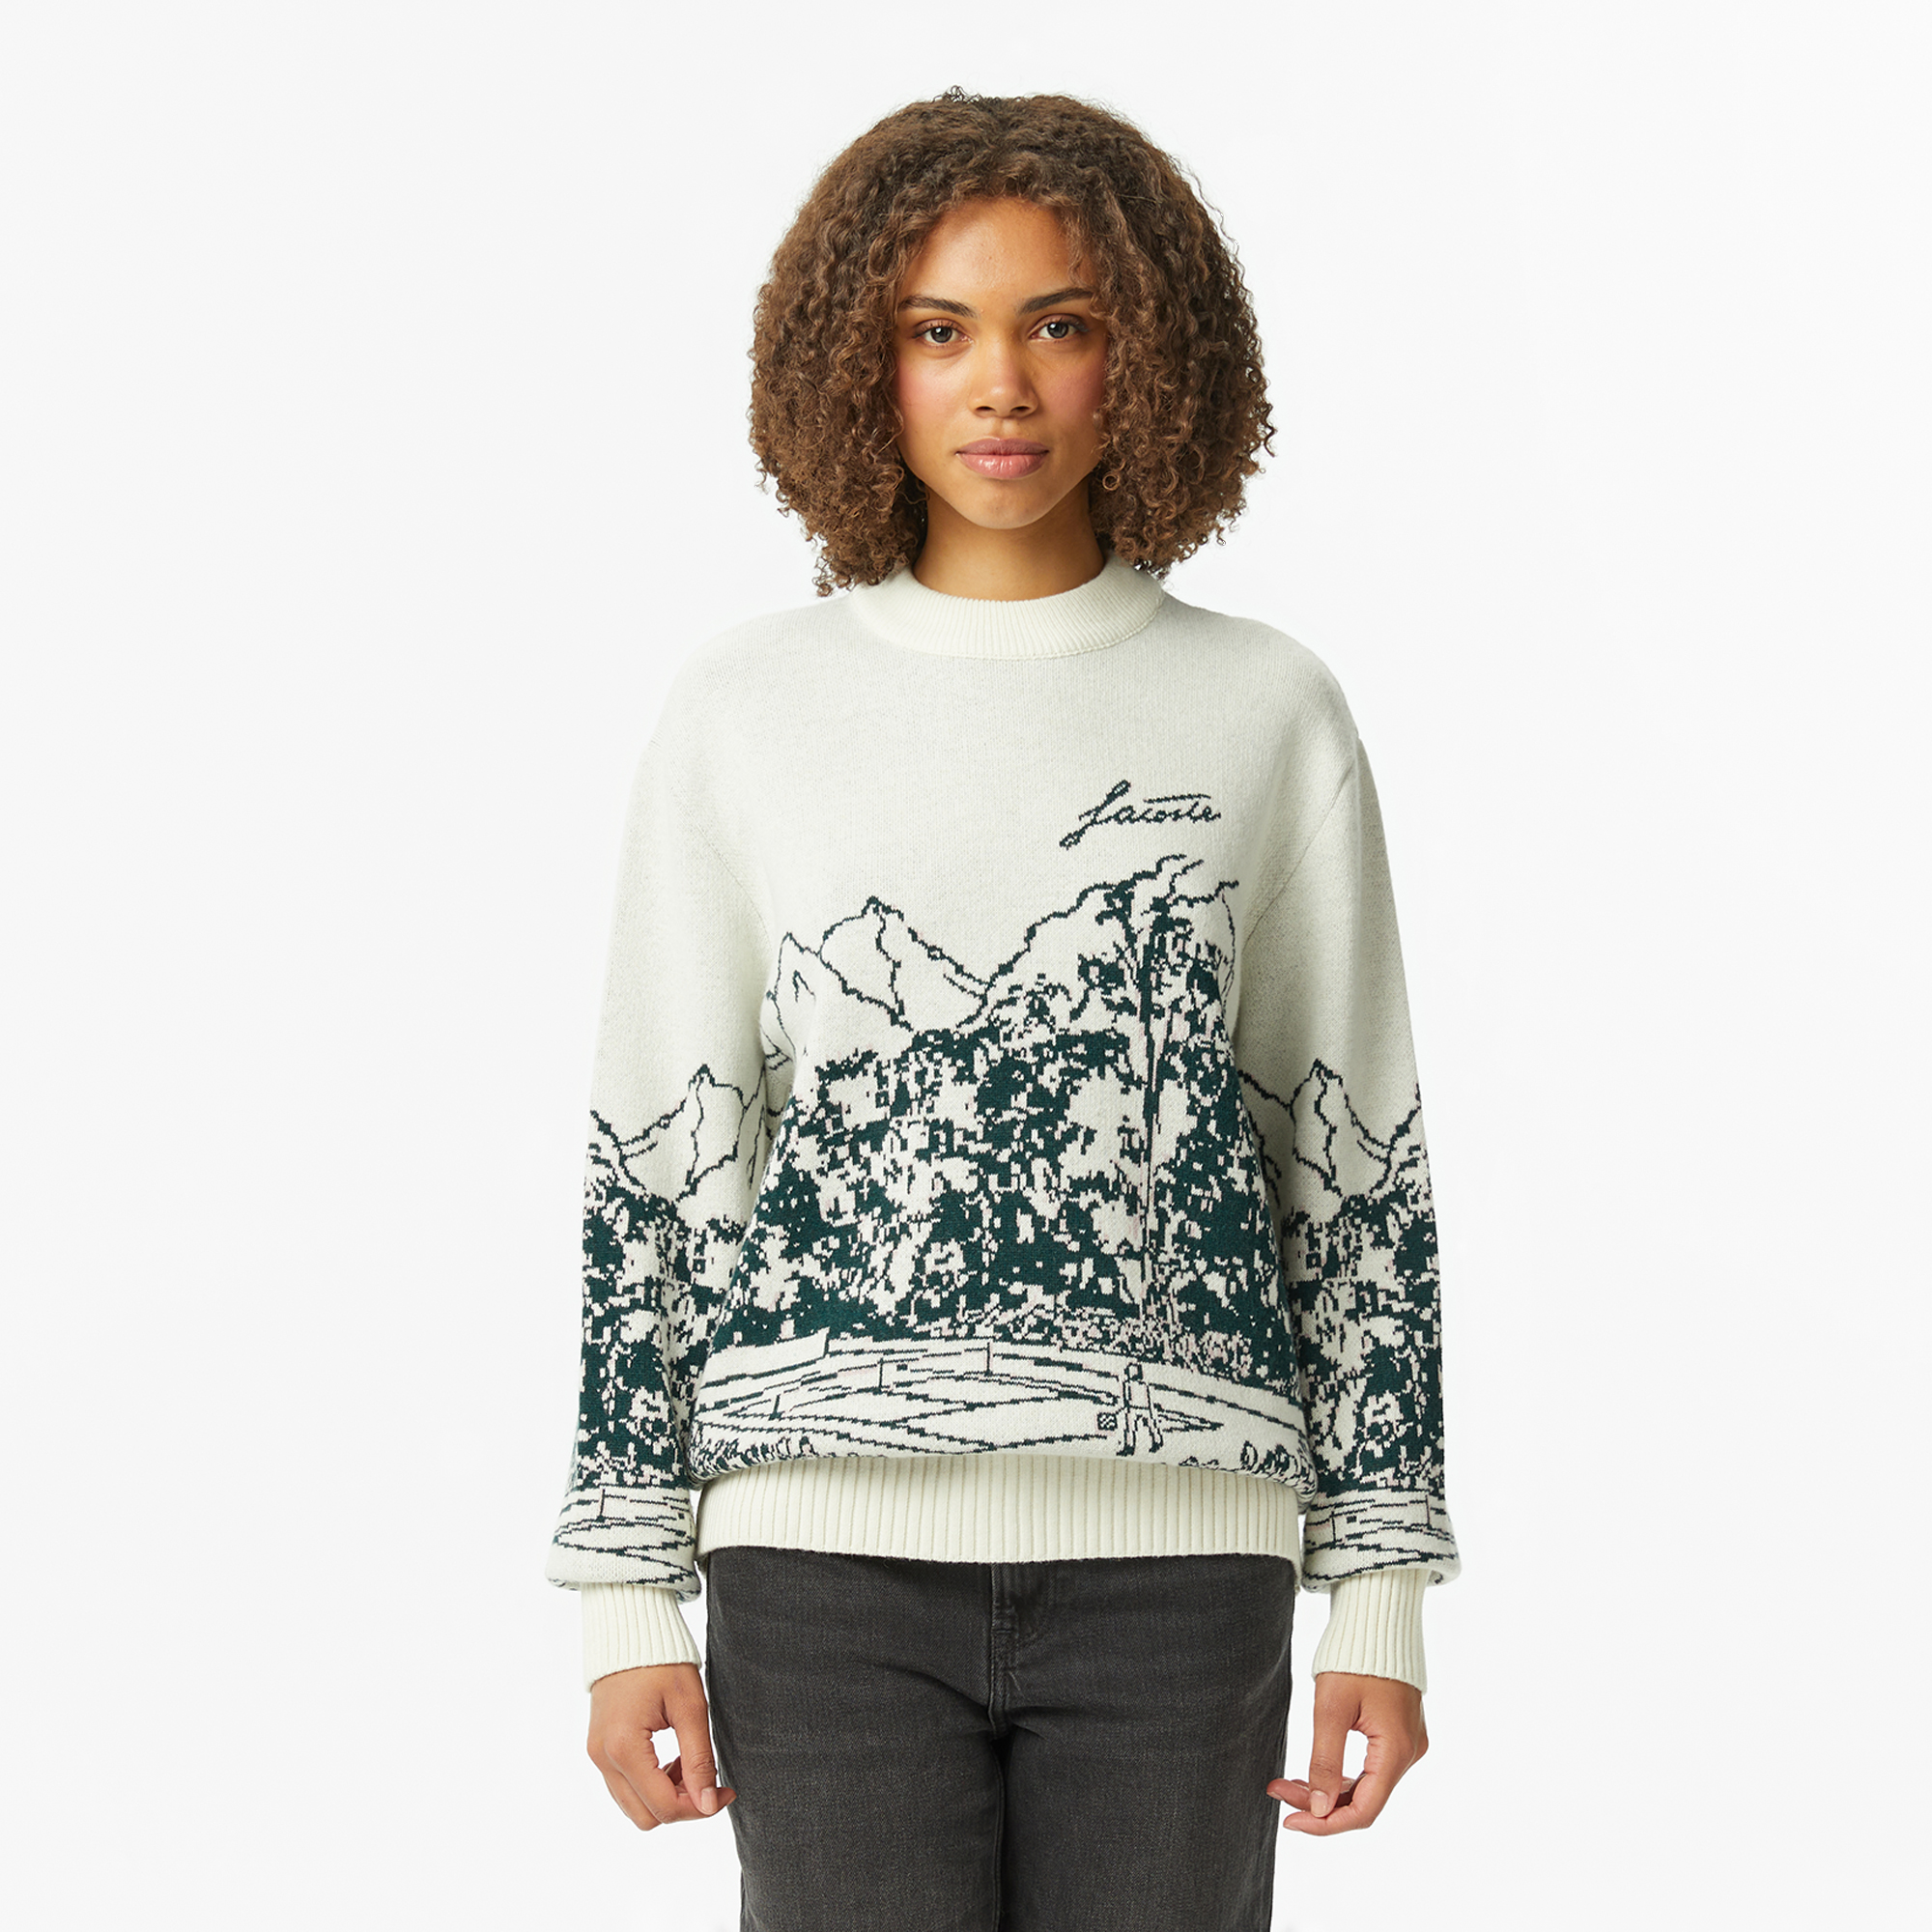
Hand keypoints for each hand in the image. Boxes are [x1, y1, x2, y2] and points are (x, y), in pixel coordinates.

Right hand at [587, 1662, 737, 1829]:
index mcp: (624, 1748)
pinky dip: (650, 1786)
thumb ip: (699, 1759)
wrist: (628, 1630)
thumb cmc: (662, 1661)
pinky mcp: (598, 1750)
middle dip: (683, 1806)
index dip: (701, 1807)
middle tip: (709, 1780)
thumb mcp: (690, 1706)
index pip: (664, 1806)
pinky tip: (671, 1760)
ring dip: (666, 1797)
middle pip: (646, 1817)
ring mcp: (597, 1756)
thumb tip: (709, 1805)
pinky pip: (624, 1789)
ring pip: (633, 1807)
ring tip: (689, 1764)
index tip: (726, 1791)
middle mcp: (603, 1758)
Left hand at [1268, 1672, 1426, 1834]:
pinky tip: (1314, 1773)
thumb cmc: (1353, 1656)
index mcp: (1397, 1750)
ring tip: (1287, 1784)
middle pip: (1364, 1800)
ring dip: (1328, 1790)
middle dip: (1320, 1803)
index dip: (1326, 1823)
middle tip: (1277, 1791)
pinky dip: (1342, 1775)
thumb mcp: (1331, 1708)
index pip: (1364, 1810)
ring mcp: (1407, 1744)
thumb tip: (1320, 1808)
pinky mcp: (1399, 1734)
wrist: (1377, 1618)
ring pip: (1366, 1785)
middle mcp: (1409, 1753)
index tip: (1290, 1821)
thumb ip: (1326, 1762)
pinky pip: (1371, 1768)